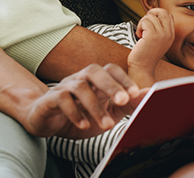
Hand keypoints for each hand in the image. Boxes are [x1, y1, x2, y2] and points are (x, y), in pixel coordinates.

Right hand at [22, 63, 146, 138]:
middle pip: (94, 71)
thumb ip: (126, 105)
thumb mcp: (106, 113)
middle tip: (124, 101)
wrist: (45, 121)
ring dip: (95, 106)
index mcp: (94, 80)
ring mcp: (64, 87)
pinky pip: (62, 99)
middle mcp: (79, 78)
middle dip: (111, 85)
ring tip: (107, 125)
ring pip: (79, 87)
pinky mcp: (50, 100)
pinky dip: (75, 112)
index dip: (123, 79)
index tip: (135, 94)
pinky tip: (84, 124)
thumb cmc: (78, 115)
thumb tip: (148, 95)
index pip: (110, 69)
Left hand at [128, 8, 173, 84]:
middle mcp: (168, 34)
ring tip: (141, 33)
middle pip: (162, 11)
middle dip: (151, 13)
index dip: (157, 15)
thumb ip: (159, 29)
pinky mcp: (152, 35)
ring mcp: (161, 34)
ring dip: (142, 22)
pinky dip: (139, 27)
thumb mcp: (158, 41)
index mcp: (171, 35)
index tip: (150, 23)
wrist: (142, 68)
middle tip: (145, 23)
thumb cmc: (146, 55)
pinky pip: (145, 21)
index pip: (168, 15)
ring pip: (150, 16)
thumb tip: (152, 15)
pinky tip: (139, 36)